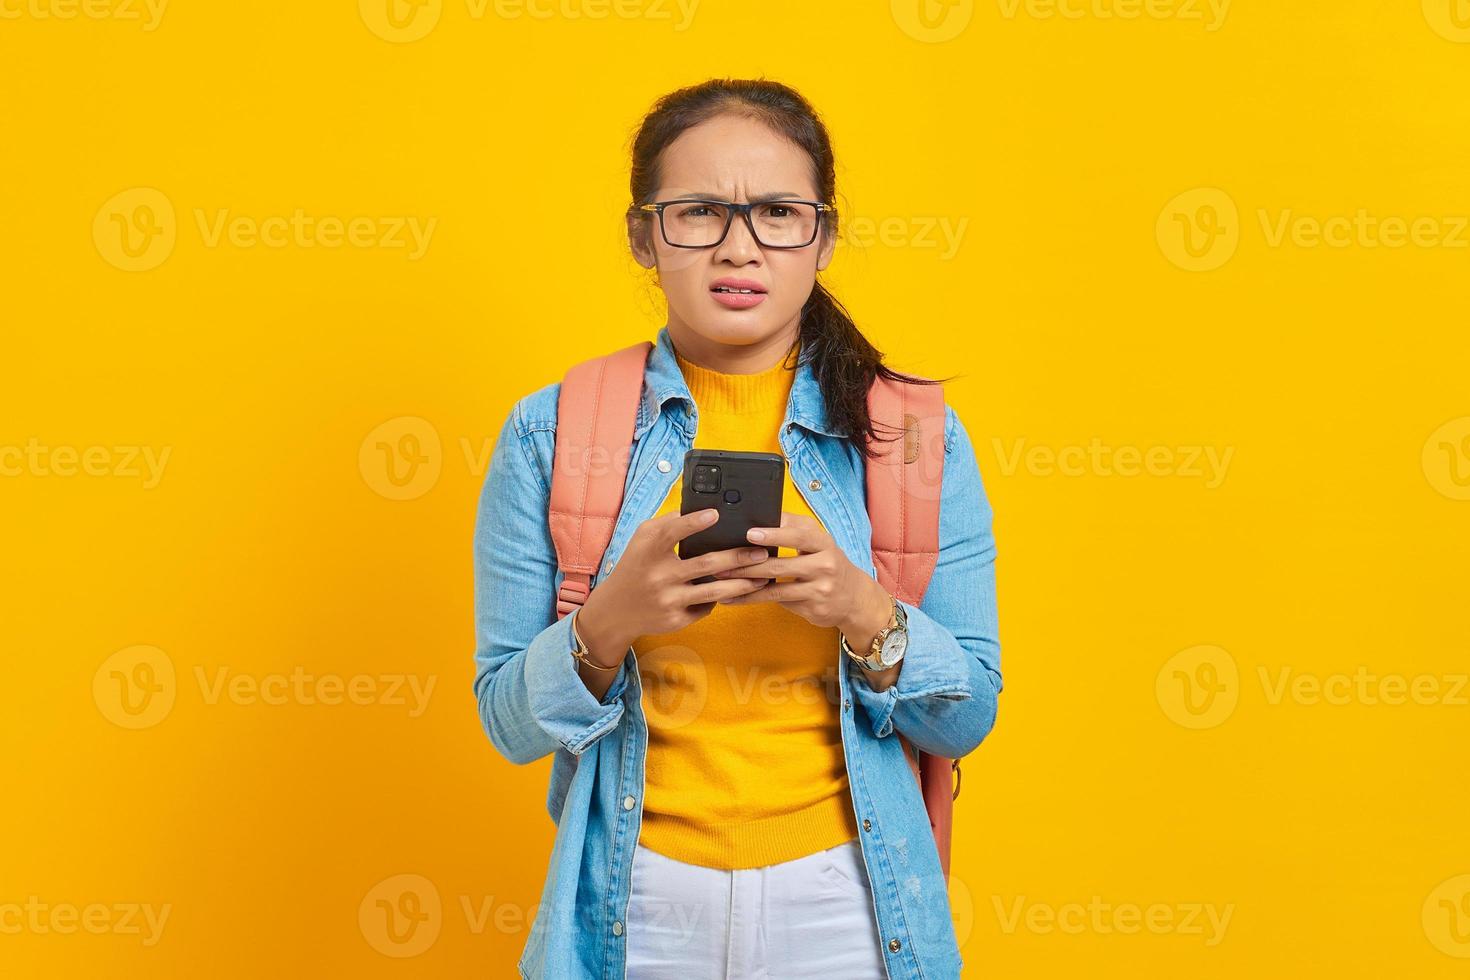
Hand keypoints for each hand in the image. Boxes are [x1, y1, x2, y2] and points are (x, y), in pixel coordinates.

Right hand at [576, 507, 769, 655]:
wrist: (615, 610)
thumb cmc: (635, 566)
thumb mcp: (642, 540)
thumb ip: (668, 523)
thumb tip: (699, 510)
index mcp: (649, 550)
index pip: (672, 532)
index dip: (694, 522)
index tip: (716, 513)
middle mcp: (659, 575)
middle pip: (705, 564)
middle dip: (738, 557)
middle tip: (761, 551)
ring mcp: (668, 600)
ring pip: (714, 591)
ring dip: (742, 584)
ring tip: (763, 576)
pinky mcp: (675, 620)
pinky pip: (707, 607)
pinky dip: (722, 599)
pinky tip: (739, 593)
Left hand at [713, 511, 892, 640]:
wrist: (854, 598)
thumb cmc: (827, 563)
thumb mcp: (817, 542)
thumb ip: (792, 529)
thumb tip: (759, 514)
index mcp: (823, 542)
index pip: (799, 535)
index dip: (774, 534)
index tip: (750, 532)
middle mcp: (825, 564)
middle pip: (781, 564)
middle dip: (748, 562)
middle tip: (722, 559)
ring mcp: (819, 588)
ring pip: (776, 587)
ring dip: (745, 583)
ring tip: (721, 579)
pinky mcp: (812, 607)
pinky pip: (776, 602)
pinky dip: (752, 599)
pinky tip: (732, 598)